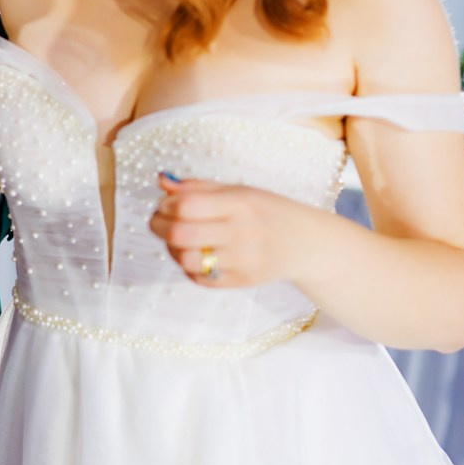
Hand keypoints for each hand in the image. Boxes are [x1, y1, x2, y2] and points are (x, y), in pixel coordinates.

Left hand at [149, 174, 315, 287]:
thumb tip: (161, 182)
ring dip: (172, 249)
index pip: (186, 206)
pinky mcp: (242, 282)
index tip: (166, 203)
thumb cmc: (265, 211)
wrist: (305, 242)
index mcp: (240, 204)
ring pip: (186, 260)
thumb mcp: (238, 190)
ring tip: (177, 239)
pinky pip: (199, 278)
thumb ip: (197, 187)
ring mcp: (243, 261)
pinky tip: (196, 254)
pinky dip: (188, 267)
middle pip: (179, 235)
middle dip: (158, 226)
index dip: (166, 204)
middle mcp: (242, 233)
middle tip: (158, 222)